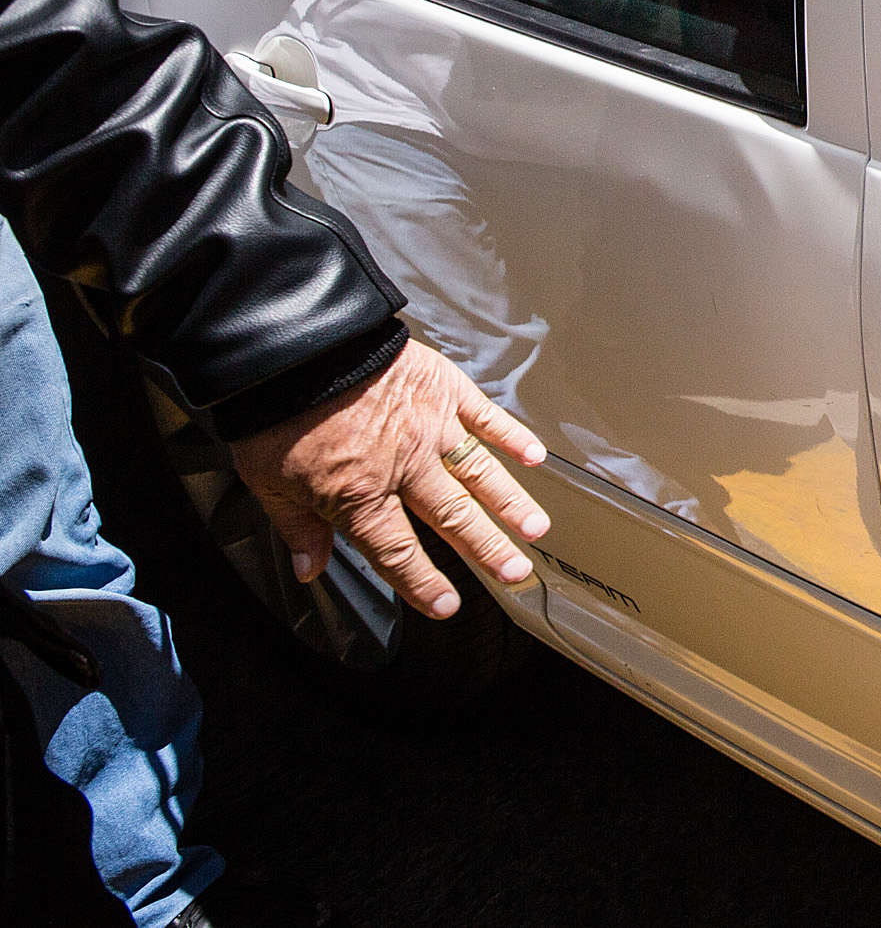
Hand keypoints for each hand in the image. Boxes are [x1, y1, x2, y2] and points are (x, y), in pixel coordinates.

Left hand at [228, 338, 549, 618]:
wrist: (294, 349)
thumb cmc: (277, 415)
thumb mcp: (268, 482)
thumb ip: (297, 528)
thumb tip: (309, 568)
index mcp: (360, 496)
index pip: (398, 552)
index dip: (423, 584)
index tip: (446, 607)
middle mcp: (405, 467)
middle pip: (454, 517)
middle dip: (488, 549)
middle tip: (516, 572)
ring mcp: (431, 427)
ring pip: (479, 474)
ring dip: (510, 504)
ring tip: (536, 528)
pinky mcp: (444, 390)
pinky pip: (486, 418)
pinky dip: (512, 437)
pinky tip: (534, 456)